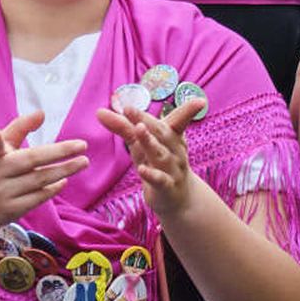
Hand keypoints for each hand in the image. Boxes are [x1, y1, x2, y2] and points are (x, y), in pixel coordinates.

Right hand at [0, 111, 88, 231]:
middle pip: (31, 161)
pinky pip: (39, 197)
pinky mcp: (12, 210)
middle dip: (59, 152)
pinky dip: (54, 187)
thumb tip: (42, 113)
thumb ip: (18, 128)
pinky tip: (66, 178)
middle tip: (83, 145)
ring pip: (40, 179)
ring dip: (64, 170)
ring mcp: (3, 194)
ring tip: (83, 161)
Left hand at [97, 96, 204, 224]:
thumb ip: (122, 127)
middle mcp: (175, 151)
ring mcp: (173, 169)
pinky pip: (160, 180)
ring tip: (139, 129)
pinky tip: (142, 169)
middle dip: (146, 119)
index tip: (200, 101)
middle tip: (129, 108)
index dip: (188, 110)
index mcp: (172, 137)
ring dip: (150, 141)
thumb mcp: (140, 145)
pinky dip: (152, 174)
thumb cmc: (157, 163)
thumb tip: (99, 112)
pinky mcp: (167, 188)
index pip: (179, 120)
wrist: (175, 198)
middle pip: (162, 133)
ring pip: (161, 154)